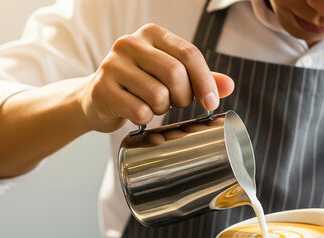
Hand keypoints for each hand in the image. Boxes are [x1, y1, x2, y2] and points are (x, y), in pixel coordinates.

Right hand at [78, 23, 233, 132]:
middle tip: (176, 104)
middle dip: (183, 97)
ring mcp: (112, 65)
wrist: (94, 99)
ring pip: (157, 95)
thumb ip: (198, 78)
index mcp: (151, 34)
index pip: (189, 53)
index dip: (205, 81)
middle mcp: (129, 43)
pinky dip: (144, 119)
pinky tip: (136, 113)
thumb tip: (228, 86)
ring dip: (161, 109)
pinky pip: (139, 111)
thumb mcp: (168, 76)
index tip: (211, 103)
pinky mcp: (102, 89)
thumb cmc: (137, 86)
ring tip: (152, 106)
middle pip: (175, 73)